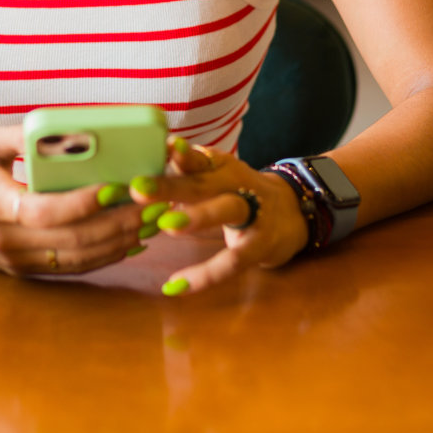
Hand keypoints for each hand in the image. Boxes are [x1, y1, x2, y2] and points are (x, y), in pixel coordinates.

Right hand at [0, 126, 145, 275]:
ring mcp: (16, 261)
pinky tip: (131, 238)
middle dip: (119, 223)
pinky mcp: (24, 271)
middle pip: (72, 239)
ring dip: (120, 242)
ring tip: (152, 220)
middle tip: (153, 202)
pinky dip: (105, 255)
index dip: (85, 202)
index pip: (45, 211)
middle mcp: (6, 240)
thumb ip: (26, 136)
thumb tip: (74, 130)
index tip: (118, 185)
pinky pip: (72, 267)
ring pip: (78, 258)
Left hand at [133, 140, 309, 294]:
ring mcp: (253, 215)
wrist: (294, 214)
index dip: (183, 154)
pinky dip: (205, 275)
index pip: (200, 158)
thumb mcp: (216, 177)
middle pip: (205, 183)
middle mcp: (238, 185)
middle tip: (139, 189)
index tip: (162, 147)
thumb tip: (142, 162)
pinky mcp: (259, 246)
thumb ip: (183, 172)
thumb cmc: (238, 193)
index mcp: (221, 168)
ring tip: (167, 227)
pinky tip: (175, 286)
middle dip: (172, 186)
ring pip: (227, 211)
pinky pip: (232, 261)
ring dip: (199, 216)